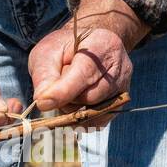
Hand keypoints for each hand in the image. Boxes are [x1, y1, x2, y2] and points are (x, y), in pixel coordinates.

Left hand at [29, 0, 145, 112]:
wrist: (87, 48)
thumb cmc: (64, 50)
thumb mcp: (47, 53)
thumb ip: (44, 76)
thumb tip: (44, 102)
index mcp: (102, 45)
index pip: (84, 72)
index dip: (63, 91)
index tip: (43, 102)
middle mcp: (119, 66)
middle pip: (89, 97)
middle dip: (67, 98)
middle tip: (57, 85)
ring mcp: (123, 87)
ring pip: (93, 111)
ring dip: (74, 108)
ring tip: (70, 90)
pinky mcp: (120, 104)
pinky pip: (98, 121)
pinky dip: (83, 116)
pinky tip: (77, 102)